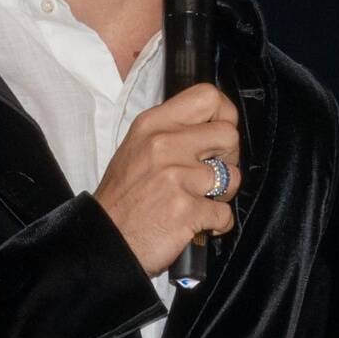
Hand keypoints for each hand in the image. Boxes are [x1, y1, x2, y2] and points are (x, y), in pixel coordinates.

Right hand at [96, 84, 241, 275]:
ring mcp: (176, 177)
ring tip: (200, 202)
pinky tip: (197, 224)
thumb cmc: (123, 198)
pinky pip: (225, 214)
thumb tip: (211, 126)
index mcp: (153, 124)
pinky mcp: (186, 209)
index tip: (219, 137)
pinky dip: (216, 224)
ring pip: (233, 176)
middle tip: (212, 175)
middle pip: (229, 134)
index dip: (225, 116)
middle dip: (229, 158)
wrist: (106, 241)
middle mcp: (164, 144)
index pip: (207, 97)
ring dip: (222, 195)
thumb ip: (172, 132)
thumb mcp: (138, 148)